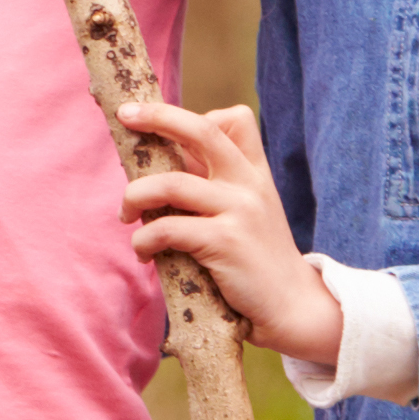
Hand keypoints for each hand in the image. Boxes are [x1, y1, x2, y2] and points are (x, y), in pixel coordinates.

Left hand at [115, 98, 342, 366]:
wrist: (292, 304)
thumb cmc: (255, 259)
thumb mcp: (246, 212)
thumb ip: (215, 187)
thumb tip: (159, 171)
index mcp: (253, 172)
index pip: (232, 119)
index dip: (192, 115)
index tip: (157, 122)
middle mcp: (248, 183)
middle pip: (201, 130)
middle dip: (157, 116)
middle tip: (126, 118)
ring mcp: (239, 210)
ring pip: (170, 183)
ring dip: (134, 197)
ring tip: (126, 216)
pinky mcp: (225, 241)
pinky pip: (167, 229)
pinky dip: (143, 240)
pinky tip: (144, 252)